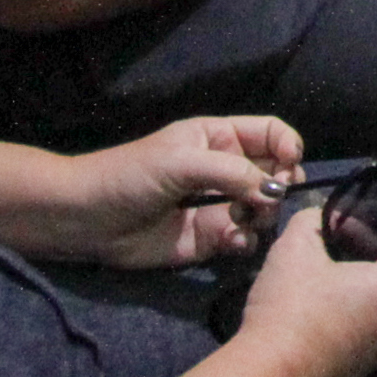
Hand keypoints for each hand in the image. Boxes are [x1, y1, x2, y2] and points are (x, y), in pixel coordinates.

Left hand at [45, 116, 305, 267]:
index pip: (272, 134)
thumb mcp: (182, 162)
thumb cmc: (130, 175)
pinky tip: (229, 242)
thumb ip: (234, 172)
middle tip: (268, 201)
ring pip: (265, 210)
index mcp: (219, 138)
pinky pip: (244, 239)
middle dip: (281, 187)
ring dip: (263, 217)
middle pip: (277, 174)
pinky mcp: (209, 239)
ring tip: (242, 221)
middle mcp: (226, 170)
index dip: (289, 147)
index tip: (290, 165)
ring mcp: (219, 206)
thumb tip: (277, 190)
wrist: (87, 219)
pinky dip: (244, 242)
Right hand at [225, 178, 376, 376]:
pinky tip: (320, 305)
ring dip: (372, 284)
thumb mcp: (295, 248)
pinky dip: (361, 310)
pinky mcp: (365, 370)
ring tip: (331, 270)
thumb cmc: (291, 308)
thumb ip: (313, 220)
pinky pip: (375, 329)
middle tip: (352, 239)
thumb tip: (321, 217)